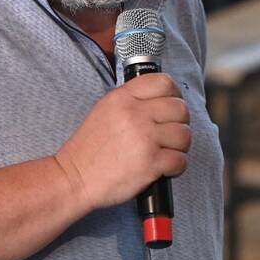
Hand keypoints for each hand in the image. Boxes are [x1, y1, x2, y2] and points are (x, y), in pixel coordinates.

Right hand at [54, 73, 191, 211]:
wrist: (75, 177)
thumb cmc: (90, 148)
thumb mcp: (105, 110)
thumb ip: (131, 100)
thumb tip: (161, 98)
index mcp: (123, 98)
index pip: (164, 82)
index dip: (174, 95)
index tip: (171, 107)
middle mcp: (135, 114)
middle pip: (180, 109)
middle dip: (179, 123)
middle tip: (170, 133)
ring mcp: (144, 139)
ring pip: (184, 135)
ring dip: (180, 146)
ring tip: (166, 151)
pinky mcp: (150, 163)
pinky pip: (181, 160)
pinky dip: (176, 167)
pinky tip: (163, 167)